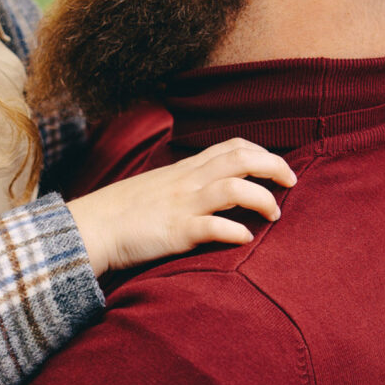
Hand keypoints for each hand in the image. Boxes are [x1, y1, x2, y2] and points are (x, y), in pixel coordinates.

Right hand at [67, 138, 296, 275]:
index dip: (261, 152)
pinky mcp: (176, 231)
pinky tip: (247, 238)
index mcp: (185, 170)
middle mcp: (188, 182)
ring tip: (275, 214)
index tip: (276, 167)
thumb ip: (186, 185)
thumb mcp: (159, 188)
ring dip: (263, 199)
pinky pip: (214, 226)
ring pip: (234, 188)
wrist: (92, 228)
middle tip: (292, 182)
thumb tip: (214, 191)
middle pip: (241, 159)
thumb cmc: (124, 213)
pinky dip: (237, 230)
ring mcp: (183, 205)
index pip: (231, 146)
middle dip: (274, 166)